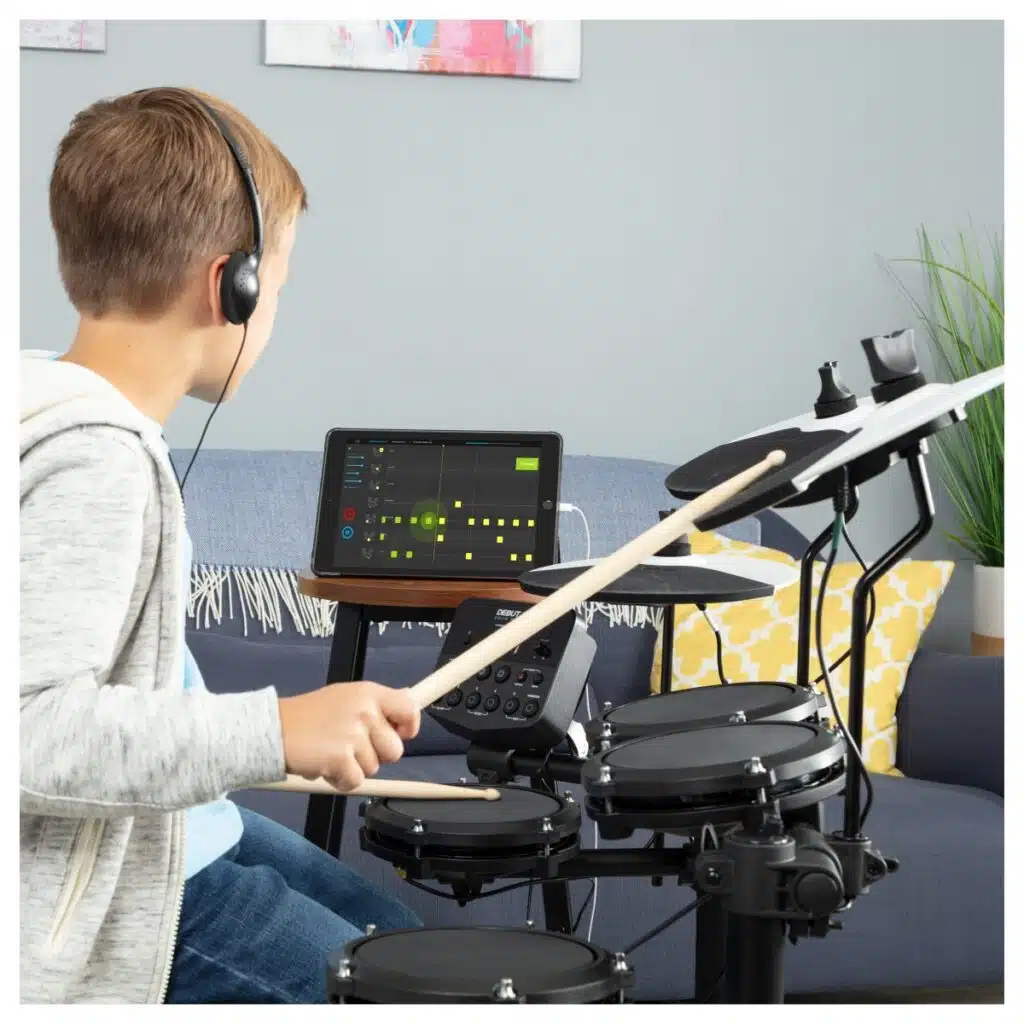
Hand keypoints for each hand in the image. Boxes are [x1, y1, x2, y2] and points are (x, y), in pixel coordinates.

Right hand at [277, 682, 419, 792]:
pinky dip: (340, 780)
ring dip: (354, 767)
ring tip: (331, 752)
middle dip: (375, 755)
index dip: (408, 727)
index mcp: (369, 693)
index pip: (410, 709)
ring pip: (374, 768)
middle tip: (350, 746)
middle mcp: (365, 711)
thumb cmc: (307, 717)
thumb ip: (376, 702)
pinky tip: (325, 765)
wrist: (272, 729)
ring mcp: (353, 735)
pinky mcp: (341, 758)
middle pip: (395, 749)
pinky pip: (355, 782)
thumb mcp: (346, 697)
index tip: (398, 734)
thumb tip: (408, 698)